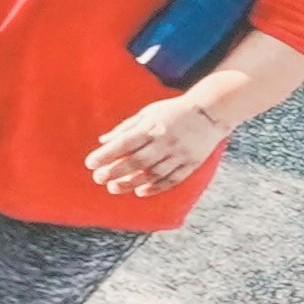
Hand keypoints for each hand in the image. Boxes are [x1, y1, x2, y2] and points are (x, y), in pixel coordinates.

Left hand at [87, 94, 229, 194]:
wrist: (212, 111)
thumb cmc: (175, 110)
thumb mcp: (149, 112)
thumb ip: (126, 127)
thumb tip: (103, 140)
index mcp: (153, 126)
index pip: (125, 143)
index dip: (106, 155)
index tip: (90, 163)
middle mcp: (165, 141)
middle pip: (136, 161)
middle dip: (115, 171)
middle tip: (98, 179)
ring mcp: (179, 154)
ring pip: (152, 173)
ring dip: (131, 183)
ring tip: (113, 188)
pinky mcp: (191, 163)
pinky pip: (172, 179)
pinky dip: (156, 187)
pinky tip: (140, 192)